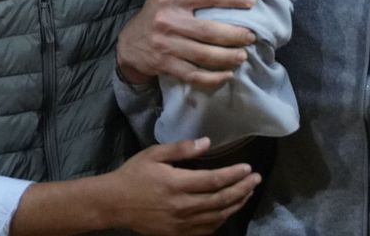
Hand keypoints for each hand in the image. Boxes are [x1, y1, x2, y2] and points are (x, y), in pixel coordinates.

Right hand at [106, 138, 259, 235]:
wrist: (112, 204)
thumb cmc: (134, 174)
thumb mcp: (155, 153)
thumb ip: (182, 149)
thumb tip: (207, 142)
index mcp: (177, 184)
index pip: (214, 181)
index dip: (234, 174)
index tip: (248, 168)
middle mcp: (181, 207)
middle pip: (220, 200)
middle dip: (242, 189)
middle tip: (257, 178)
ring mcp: (178, 224)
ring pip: (215, 217)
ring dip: (235, 205)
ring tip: (247, 193)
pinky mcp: (175, 234)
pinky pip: (203, 231)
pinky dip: (219, 222)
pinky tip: (227, 211)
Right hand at [116, 0, 256, 87]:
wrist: (128, 46)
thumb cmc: (153, 11)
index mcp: (173, 0)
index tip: (252, 1)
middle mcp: (170, 22)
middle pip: (208, 30)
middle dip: (233, 34)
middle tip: (252, 35)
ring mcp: (168, 47)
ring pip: (202, 54)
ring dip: (226, 57)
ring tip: (244, 56)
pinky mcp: (166, 66)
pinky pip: (192, 75)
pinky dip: (211, 78)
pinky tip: (227, 75)